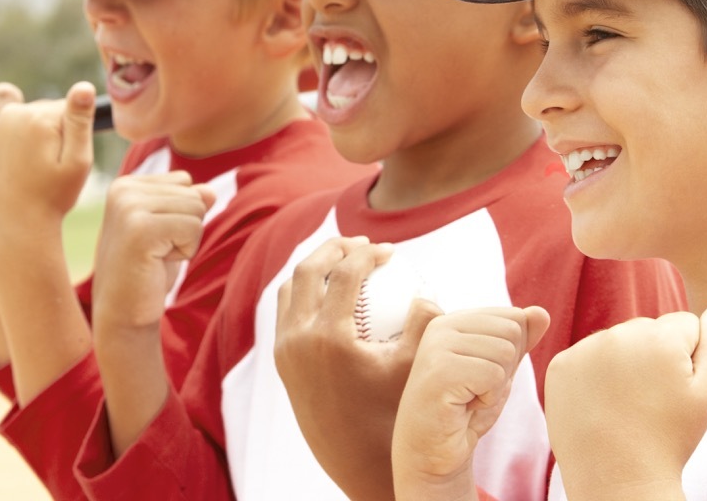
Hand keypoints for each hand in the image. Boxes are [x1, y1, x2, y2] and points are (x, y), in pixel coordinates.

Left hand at [0, 81, 96, 236]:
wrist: (16, 226)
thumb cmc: (52, 197)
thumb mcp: (77, 161)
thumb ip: (80, 121)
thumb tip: (83, 87)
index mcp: (37, 117)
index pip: (70, 110)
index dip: (76, 135)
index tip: (68, 159)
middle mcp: (12, 115)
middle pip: (48, 113)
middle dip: (56, 134)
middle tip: (53, 168)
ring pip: (29, 122)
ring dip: (37, 140)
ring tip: (36, 170)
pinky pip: (12, 133)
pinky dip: (20, 147)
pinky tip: (22, 171)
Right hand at [92, 171, 215, 332]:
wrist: (123, 314)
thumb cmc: (147, 271)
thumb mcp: (171, 229)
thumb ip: (189, 203)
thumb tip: (210, 191)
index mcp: (126, 185)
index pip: (184, 181)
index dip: (180, 214)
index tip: (153, 238)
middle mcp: (123, 189)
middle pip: (193, 194)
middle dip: (185, 228)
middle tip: (154, 252)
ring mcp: (129, 207)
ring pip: (197, 209)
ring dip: (186, 240)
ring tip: (156, 257)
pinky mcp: (140, 228)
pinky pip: (194, 228)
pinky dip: (186, 251)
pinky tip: (157, 263)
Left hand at [274, 238, 441, 499]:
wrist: (359, 462)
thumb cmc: (394, 414)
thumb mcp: (415, 368)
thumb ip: (425, 323)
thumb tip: (424, 290)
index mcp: (329, 338)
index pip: (345, 274)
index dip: (368, 254)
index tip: (389, 251)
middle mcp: (298, 341)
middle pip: (307, 271)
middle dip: (335, 248)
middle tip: (362, 244)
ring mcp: (284, 352)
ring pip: (290, 289)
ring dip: (315, 267)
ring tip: (345, 260)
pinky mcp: (281, 362)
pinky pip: (286, 311)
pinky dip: (305, 291)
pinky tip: (331, 292)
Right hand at [391, 306, 549, 500]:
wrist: (433, 454)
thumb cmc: (464, 412)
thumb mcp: (500, 371)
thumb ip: (520, 341)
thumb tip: (541, 312)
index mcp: (455, 321)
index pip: (513, 317)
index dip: (510, 355)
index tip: (481, 377)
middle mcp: (442, 326)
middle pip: (512, 332)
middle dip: (505, 369)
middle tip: (474, 391)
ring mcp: (437, 346)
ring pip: (505, 352)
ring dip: (495, 387)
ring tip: (467, 398)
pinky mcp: (440, 370)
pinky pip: (494, 375)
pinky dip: (487, 398)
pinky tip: (463, 407)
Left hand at [545, 305, 706, 499]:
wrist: (619, 479)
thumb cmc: (670, 439)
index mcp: (660, 335)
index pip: (685, 324)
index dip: (689, 358)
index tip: (677, 389)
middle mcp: (618, 333)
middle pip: (648, 330)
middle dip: (655, 355)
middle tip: (653, 400)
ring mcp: (584, 348)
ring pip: (617, 342)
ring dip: (625, 363)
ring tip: (628, 405)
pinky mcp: (560, 365)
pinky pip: (586, 357)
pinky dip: (594, 375)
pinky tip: (602, 404)